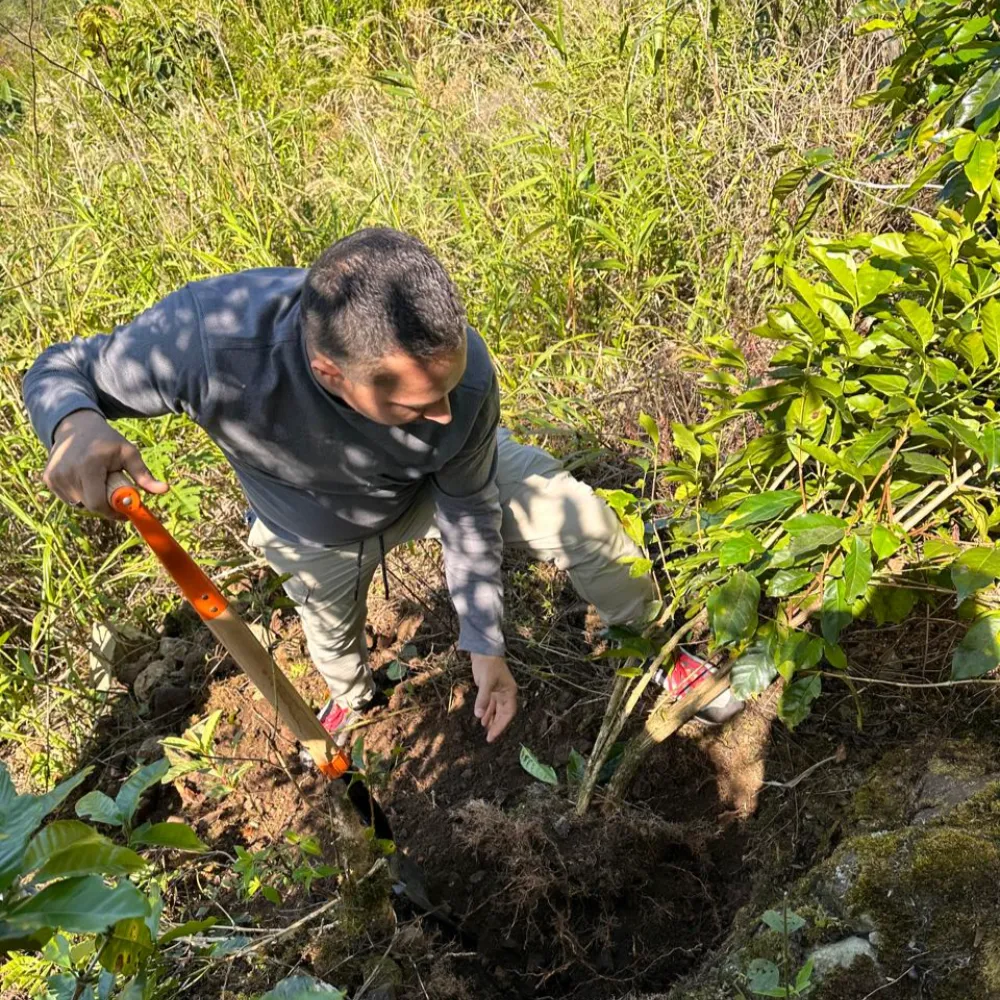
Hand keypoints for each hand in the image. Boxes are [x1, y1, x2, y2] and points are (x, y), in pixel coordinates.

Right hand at [44, 410, 168, 519]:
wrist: (75, 426)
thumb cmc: (106, 440)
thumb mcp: (128, 453)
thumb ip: (144, 474)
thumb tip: (165, 489)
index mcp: (88, 466)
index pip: (98, 503)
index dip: (113, 512)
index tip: (125, 512)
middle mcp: (67, 472)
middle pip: (90, 505)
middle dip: (105, 503)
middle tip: (112, 489)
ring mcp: (54, 476)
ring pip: (79, 503)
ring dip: (92, 498)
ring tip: (96, 479)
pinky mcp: (48, 479)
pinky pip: (68, 498)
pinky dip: (79, 493)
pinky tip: (83, 477)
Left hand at [470, 654, 516, 742]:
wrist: (483, 651)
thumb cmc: (488, 665)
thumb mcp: (486, 682)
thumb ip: (483, 699)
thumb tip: (479, 715)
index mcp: (510, 692)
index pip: (508, 713)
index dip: (501, 725)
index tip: (492, 735)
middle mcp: (506, 693)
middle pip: (503, 714)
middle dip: (497, 726)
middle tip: (489, 738)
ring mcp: (498, 692)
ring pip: (497, 710)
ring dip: (492, 720)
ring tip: (486, 732)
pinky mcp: (490, 689)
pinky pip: (490, 704)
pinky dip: (487, 712)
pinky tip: (482, 719)